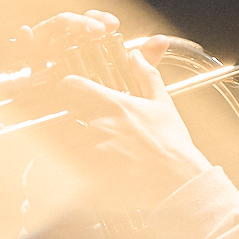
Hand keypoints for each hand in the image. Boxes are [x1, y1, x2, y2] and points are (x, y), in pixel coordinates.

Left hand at [25, 12, 212, 210]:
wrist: (177, 182)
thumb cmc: (172, 145)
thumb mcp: (162, 104)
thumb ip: (146, 75)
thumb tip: (136, 55)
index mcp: (113, 105)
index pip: (70, 86)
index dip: (65, 88)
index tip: (67, 94)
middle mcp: (99, 125)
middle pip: (61, 115)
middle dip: (64, 119)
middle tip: (73, 127)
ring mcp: (92, 152)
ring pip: (61, 143)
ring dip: (66, 145)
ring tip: (82, 152)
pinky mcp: (89, 177)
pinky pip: (67, 170)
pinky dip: (69, 171)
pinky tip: (84, 173)